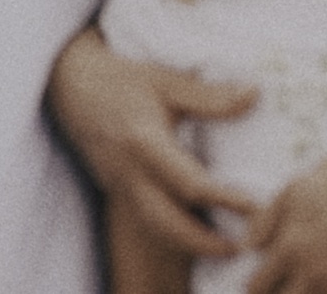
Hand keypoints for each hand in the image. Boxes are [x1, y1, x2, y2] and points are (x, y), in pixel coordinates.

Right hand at [48, 28, 258, 257]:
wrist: (70, 85)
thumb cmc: (121, 79)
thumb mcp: (165, 79)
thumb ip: (208, 95)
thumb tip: (254, 95)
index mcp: (144, 144)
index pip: (189, 184)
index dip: (224, 199)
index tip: (256, 206)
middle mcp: (129, 172)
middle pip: (167, 223)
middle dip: (204, 243)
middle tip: (242, 248)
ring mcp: (119, 184)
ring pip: (154, 227)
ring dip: (188, 243)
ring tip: (224, 247)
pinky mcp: (115, 188)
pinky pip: (144, 217)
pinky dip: (171, 231)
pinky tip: (195, 231)